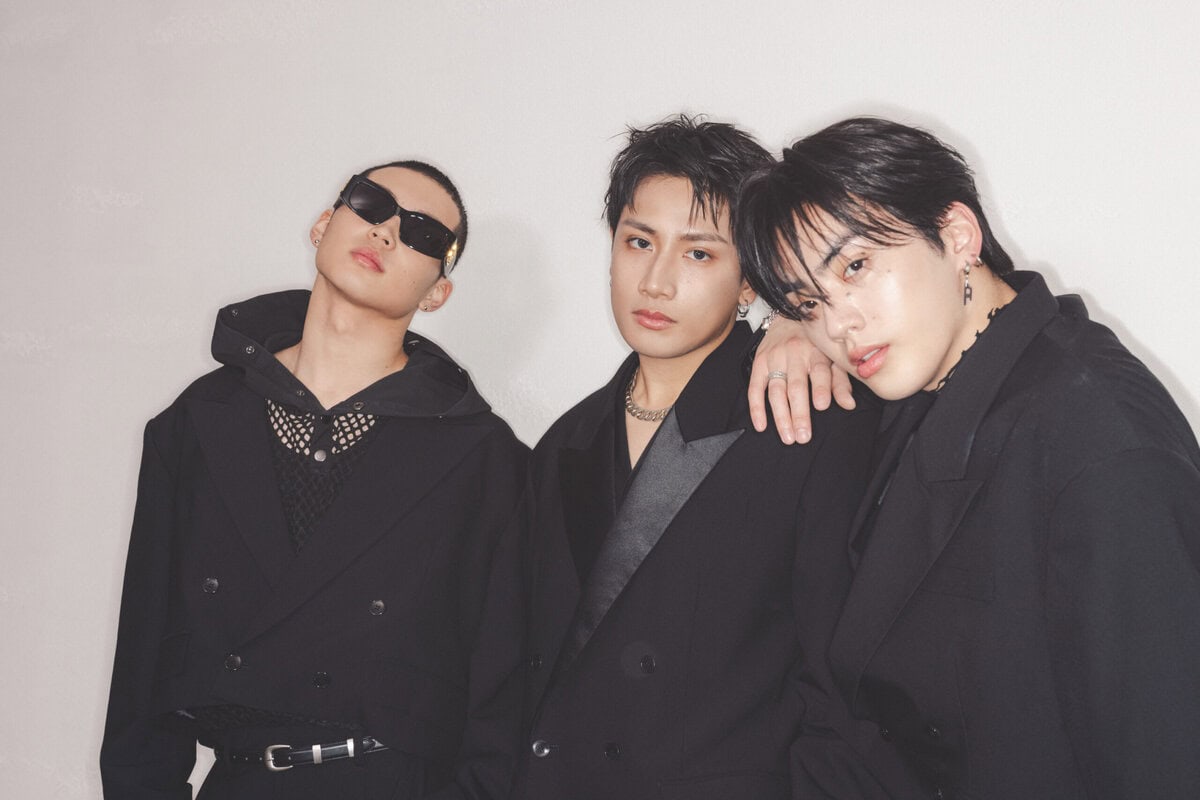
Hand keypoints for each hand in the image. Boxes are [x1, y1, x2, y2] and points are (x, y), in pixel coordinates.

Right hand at [748, 317, 854, 443]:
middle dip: (799, 413)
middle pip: (795, 386)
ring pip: (776, 391)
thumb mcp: (832, 358)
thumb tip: (849, 405)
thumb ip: (840, 382)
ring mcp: (774, 358)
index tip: (822, 406)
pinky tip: (761, 425)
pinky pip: (755, 388)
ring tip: (788, 437)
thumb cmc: (814, 343)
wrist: (788, 316)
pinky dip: (756, 408)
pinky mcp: (759, 363)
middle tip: (803, 436)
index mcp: (816, 351)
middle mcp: (795, 354)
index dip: (821, 388)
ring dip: (780, 416)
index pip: (819, 371)